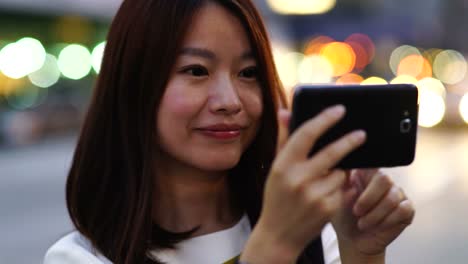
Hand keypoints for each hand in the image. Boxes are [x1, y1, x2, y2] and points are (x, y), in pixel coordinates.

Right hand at [241, 105, 366, 263]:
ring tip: (324, 181)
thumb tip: (285, 111)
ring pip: (340, 172)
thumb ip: (283, 139)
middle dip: (350, 141)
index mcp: (283, 165)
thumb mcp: (276, 168)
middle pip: (333, 152)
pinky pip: (342, 189)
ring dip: (338, 172)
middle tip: (361, 134)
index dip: (325, 119)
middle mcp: (298, 179)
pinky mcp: (328, 208)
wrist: (279, 234)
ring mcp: (315, 195)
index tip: (339, 110)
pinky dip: (338, 188)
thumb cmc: (277, 198)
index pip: (307, 134)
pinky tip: (325, 195)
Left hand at [332, 169, 414, 258]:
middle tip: (356, 212)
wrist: (353, 240)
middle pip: (384, 179)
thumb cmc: (343, 218)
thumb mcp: (334, 198)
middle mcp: (382, 180)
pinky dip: (388, 221)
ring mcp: (397, 193)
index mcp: (364, 173)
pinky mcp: (407, 208)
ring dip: (375, 215)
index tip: (353, 189)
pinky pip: (403, 209)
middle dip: (368, 199)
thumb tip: (346, 171)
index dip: (363, 176)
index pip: (371, 164)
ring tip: (363, 224)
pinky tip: (378, 226)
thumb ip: (339, 182)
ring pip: (393, 197)